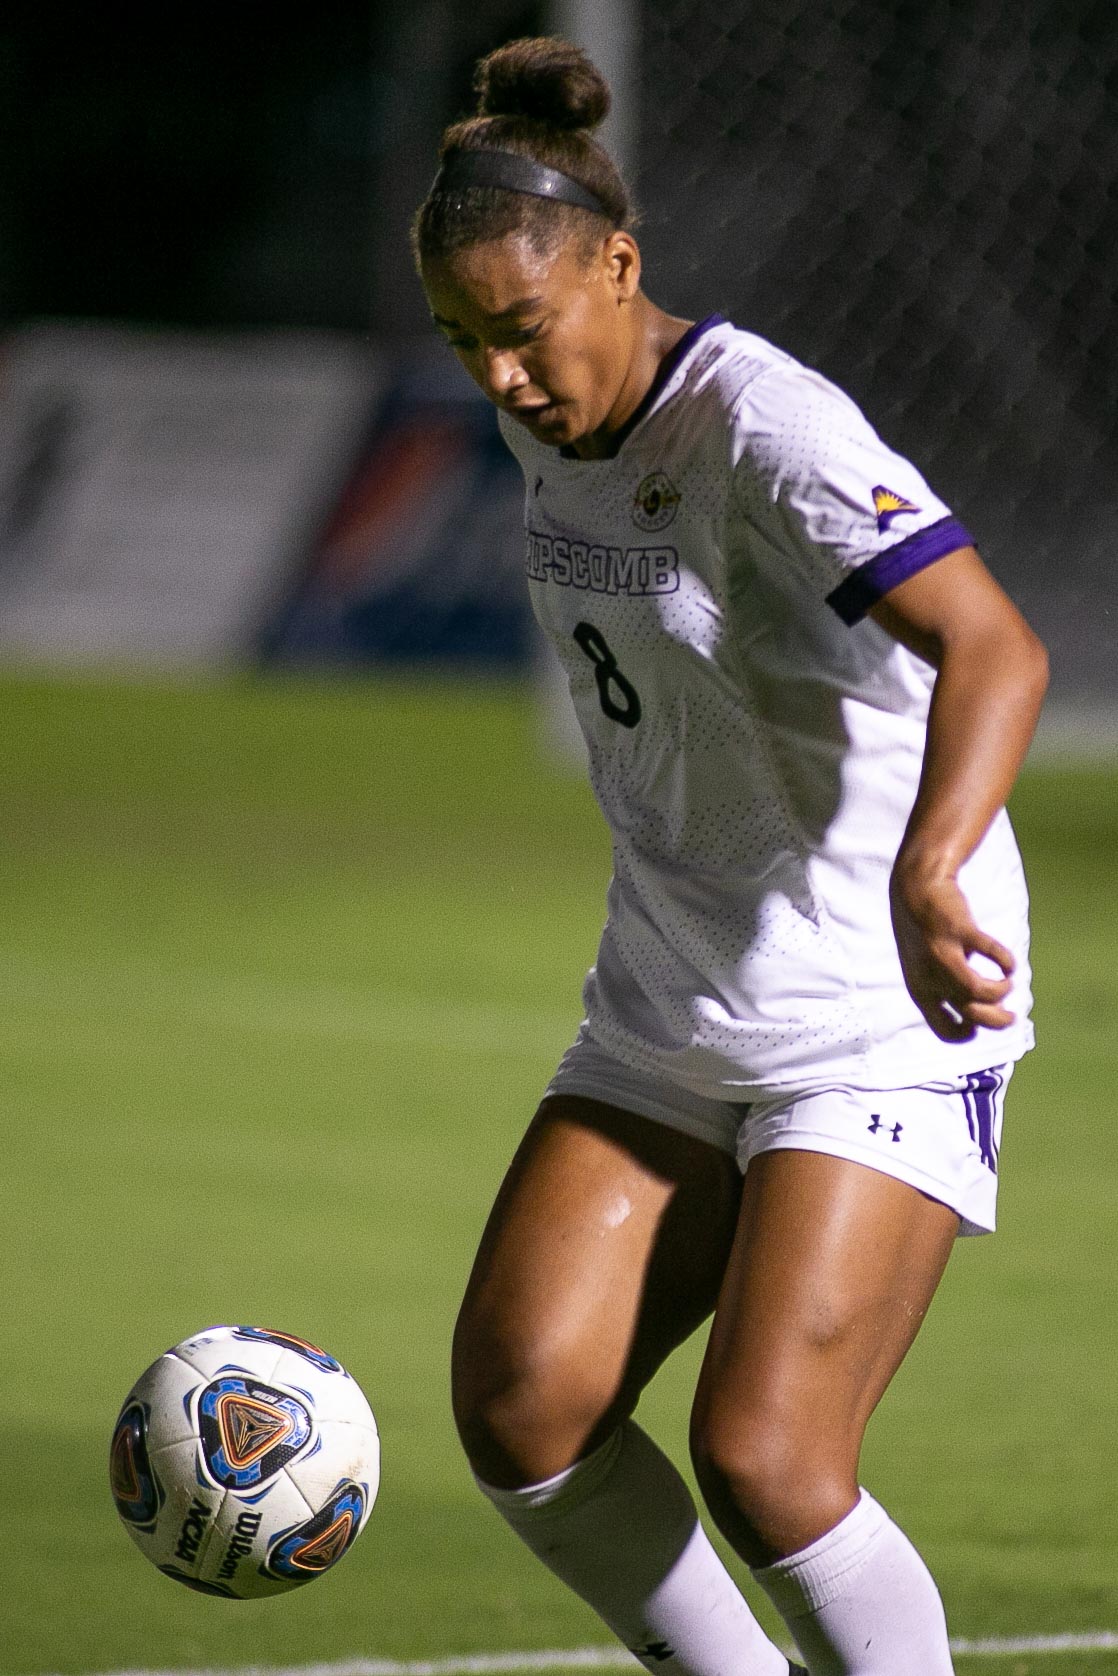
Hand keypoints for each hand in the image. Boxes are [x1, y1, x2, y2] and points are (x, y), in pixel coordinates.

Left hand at [889, 863, 1015, 1042]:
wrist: (914, 890)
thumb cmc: (925, 934)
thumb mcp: (926, 968)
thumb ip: (947, 988)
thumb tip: (985, 1006)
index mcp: (920, 991)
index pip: (945, 1030)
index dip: (968, 1034)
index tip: (980, 1025)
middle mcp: (929, 976)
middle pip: (970, 1012)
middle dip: (996, 1020)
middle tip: (1011, 1016)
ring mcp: (942, 953)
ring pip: (977, 989)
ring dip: (1000, 990)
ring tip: (1007, 982)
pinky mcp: (959, 929)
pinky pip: (989, 951)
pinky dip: (1005, 960)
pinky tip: (1008, 963)